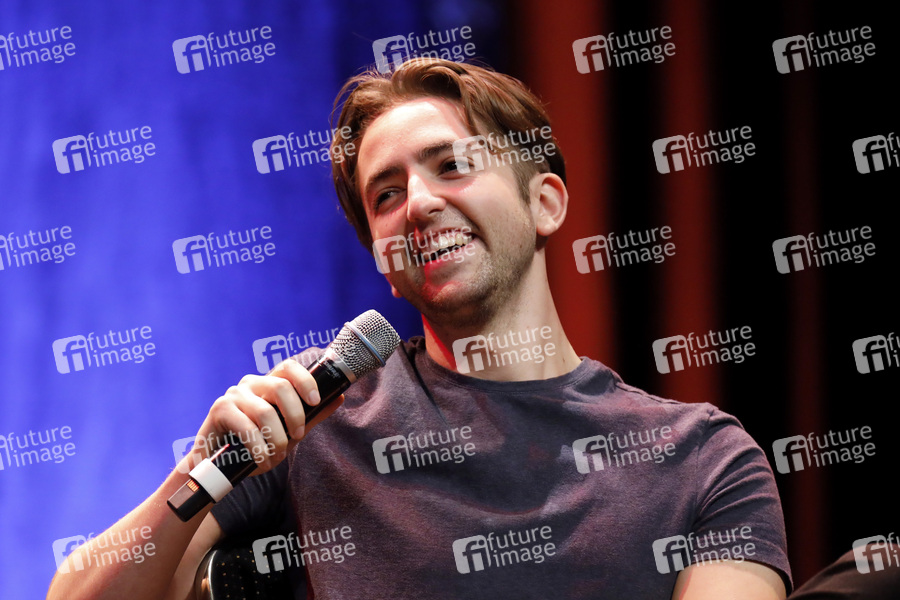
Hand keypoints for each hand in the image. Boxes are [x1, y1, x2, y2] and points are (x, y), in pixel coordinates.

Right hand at [183, 358, 343, 474]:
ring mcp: (233, 395)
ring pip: (265, 411)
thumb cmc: (255, 445)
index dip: (305, 380)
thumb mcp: (288, 431)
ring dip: (277, 440)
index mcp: (268, 384)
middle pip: (280, 386)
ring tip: (276, 457)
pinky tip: (261, 461)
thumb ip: (311, 415)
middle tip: (298, 437)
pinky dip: (260, 449)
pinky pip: (247, 427)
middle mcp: (250, 383)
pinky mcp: (219, 409)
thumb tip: (339, 397)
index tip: (315, 401)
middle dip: (296, 415)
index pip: (288, 368)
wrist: (218, 466)